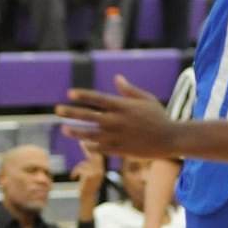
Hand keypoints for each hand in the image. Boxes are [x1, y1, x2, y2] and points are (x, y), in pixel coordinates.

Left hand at [58, 75, 177, 157]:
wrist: (170, 139)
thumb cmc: (159, 116)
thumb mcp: (146, 99)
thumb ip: (129, 90)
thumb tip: (117, 78)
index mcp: (123, 106)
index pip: (98, 99)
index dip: (83, 96)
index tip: (69, 93)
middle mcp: (117, 121)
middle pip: (89, 116)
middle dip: (72, 112)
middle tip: (57, 110)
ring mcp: (117, 137)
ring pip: (91, 134)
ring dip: (76, 131)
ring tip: (64, 129)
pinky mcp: (120, 150)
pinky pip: (100, 149)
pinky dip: (90, 146)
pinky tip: (83, 143)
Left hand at [70, 141, 105, 187]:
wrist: (87, 199)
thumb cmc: (88, 187)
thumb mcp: (92, 176)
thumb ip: (92, 167)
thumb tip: (88, 157)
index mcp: (101, 170)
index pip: (100, 156)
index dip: (95, 148)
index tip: (89, 140)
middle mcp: (100, 170)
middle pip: (93, 155)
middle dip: (87, 148)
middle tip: (81, 141)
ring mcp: (95, 173)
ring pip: (83, 164)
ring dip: (77, 169)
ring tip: (73, 175)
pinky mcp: (88, 175)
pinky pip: (80, 169)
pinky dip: (74, 172)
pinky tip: (73, 177)